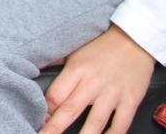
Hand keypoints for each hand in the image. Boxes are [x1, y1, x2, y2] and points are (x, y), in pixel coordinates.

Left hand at [39, 25, 154, 133]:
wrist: (134, 40)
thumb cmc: (102, 46)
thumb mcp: (74, 51)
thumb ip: (54, 62)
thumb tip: (31, 68)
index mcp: (77, 70)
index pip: (55, 95)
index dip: (45, 110)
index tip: (38, 120)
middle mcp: (93, 83)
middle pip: (70, 110)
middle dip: (55, 128)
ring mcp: (112, 94)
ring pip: (95, 121)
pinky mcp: (130, 101)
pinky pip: (121, 124)